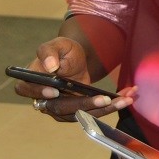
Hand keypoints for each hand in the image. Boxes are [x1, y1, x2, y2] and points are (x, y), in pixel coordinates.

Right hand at [14, 36, 135, 121]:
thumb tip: (50, 67)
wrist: (76, 58)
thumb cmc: (63, 50)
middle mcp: (44, 100)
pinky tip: (128, 97)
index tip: (55, 92)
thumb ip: (49, 52)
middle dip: (84, 105)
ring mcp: (61, 109)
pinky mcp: (77, 111)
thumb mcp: (57, 45)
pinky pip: (93, 112)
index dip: (40, 93)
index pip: (29, 90)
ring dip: (105, 109)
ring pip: (80, 114)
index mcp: (33, 81)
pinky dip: (112, 105)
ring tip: (125, 100)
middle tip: (104, 99)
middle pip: (60, 108)